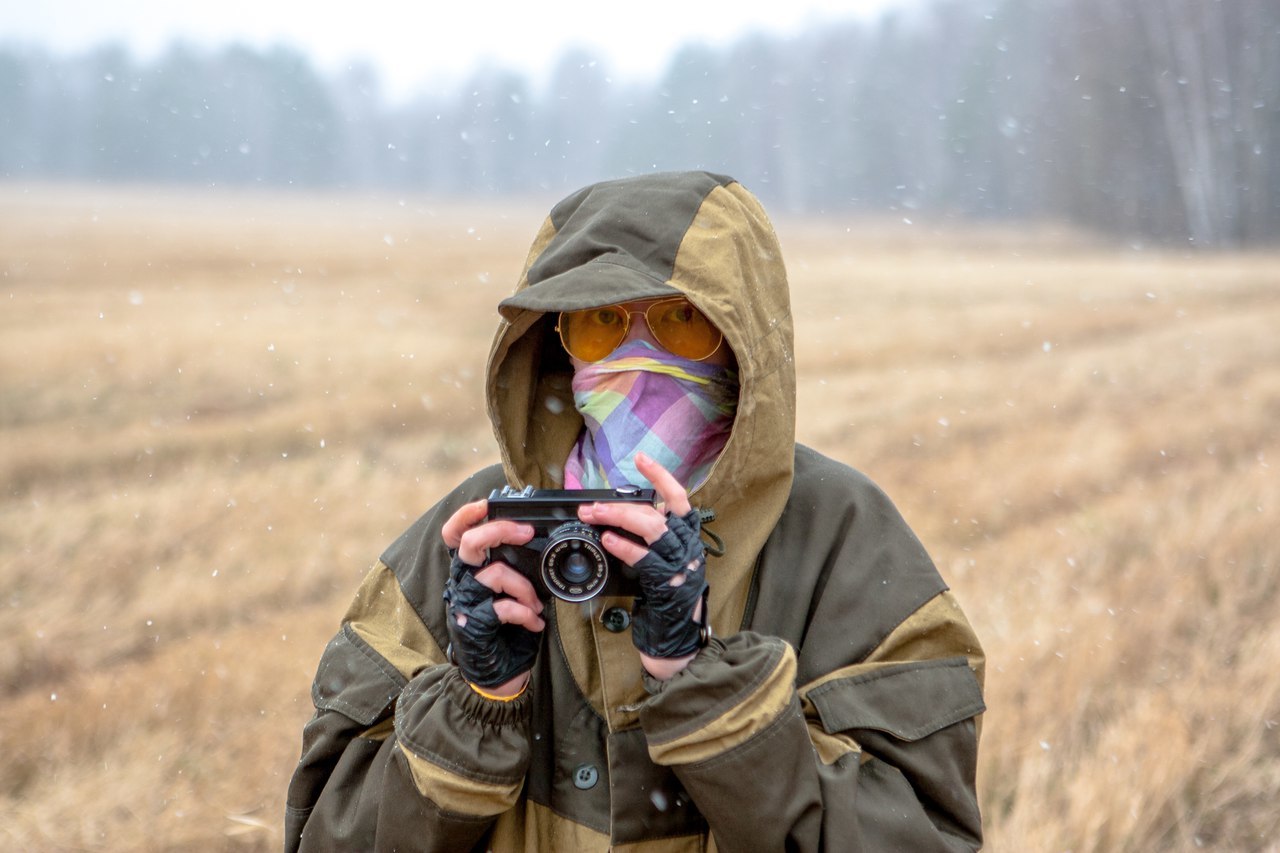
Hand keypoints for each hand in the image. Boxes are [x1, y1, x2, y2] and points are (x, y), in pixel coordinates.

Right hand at [441, 499, 544, 694]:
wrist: (498, 676)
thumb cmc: (506, 632)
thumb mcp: (513, 594)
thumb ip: (516, 570)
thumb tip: (538, 548)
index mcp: (470, 571)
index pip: (455, 535)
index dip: (466, 515)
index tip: (487, 503)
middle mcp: (462, 583)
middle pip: (470, 543)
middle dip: (499, 530)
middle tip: (526, 532)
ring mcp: (466, 604)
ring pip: (493, 573)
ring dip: (524, 586)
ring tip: (535, 604)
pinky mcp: (474, 625)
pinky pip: (502, 607)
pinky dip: (525, 613)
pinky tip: (533, 623)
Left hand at [578, 453, 708, 679]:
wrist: (677, 632)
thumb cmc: (666, 592)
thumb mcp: (663, 558)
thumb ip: (648, 536)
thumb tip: (613, 516)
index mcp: (686, 535)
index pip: (677, 497)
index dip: (660, 476)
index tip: (641, 459)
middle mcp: (687, 545)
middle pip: (657, 511)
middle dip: (620, 504)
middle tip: (591, 506)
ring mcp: (679, 564)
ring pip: (652, 529)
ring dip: (619, 518)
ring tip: (594, 517)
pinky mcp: (668, 582)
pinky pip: (645, 559)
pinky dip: (625, 547)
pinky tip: (608, 541)